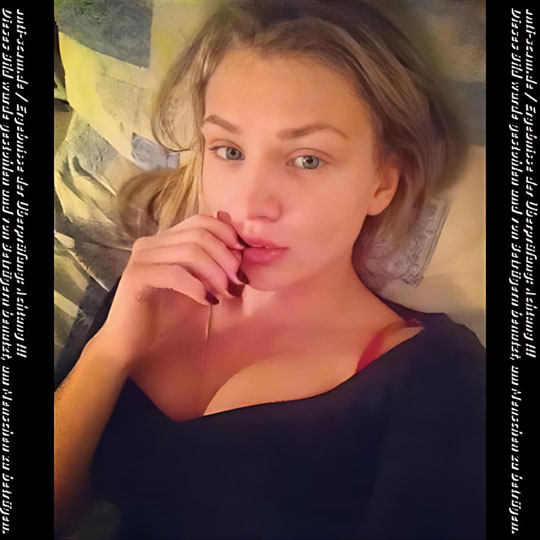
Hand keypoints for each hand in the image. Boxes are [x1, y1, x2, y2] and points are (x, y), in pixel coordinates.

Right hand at [89, 211, 247, 369]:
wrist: (133, 346)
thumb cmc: (169, 318)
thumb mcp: (201, 286)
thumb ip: (215, 264)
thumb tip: (238, 242)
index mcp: (166, 240)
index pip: (202, 221)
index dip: (227, 235)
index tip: (242, 258)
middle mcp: (152, 243)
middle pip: (200, 234)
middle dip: (226, 257)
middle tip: (237, 281)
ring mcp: (142, 257)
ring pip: (191, 251)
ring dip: (215, 273)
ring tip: (223, 293)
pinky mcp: (137, 276)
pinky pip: (175, 273)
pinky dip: (197, 287)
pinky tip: (207, 301)